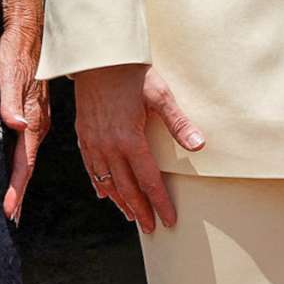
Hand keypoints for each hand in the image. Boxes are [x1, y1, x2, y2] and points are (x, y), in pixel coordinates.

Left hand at [0, 0, 48, 223]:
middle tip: (9, 218)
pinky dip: (20, 163)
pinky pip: (26, 144)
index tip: (9, 211)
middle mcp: (38, 122)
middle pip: (27, 165)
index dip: (16, 188)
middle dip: (19, 193)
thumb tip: (15, 125)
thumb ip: (10, 100)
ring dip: (20, 180)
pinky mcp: (33, 110)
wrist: (32, 26)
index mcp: (33, 118)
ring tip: (12, 202)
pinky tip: (14, 168)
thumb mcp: (8, 72)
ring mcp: (37, 117)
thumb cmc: (17, 48)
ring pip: (27, 156)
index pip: (25, 162)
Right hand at [71, 62, 203, 232]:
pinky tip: (103, 193)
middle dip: (140, 209)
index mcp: (129, 139)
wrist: (97, 55)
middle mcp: (108, 146)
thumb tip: (200, 145)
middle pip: (127, 187)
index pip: (148, 180)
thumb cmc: (131, 72)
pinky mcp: (83, 134)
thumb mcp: (160, 95)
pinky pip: (90, 167)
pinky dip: (98, 183)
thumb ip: (179, 123)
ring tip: (131, 216)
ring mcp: (93, 141)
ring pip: (106, 181)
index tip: (169, 220)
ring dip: (120, 201)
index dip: (160, 202)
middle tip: (151, 228)